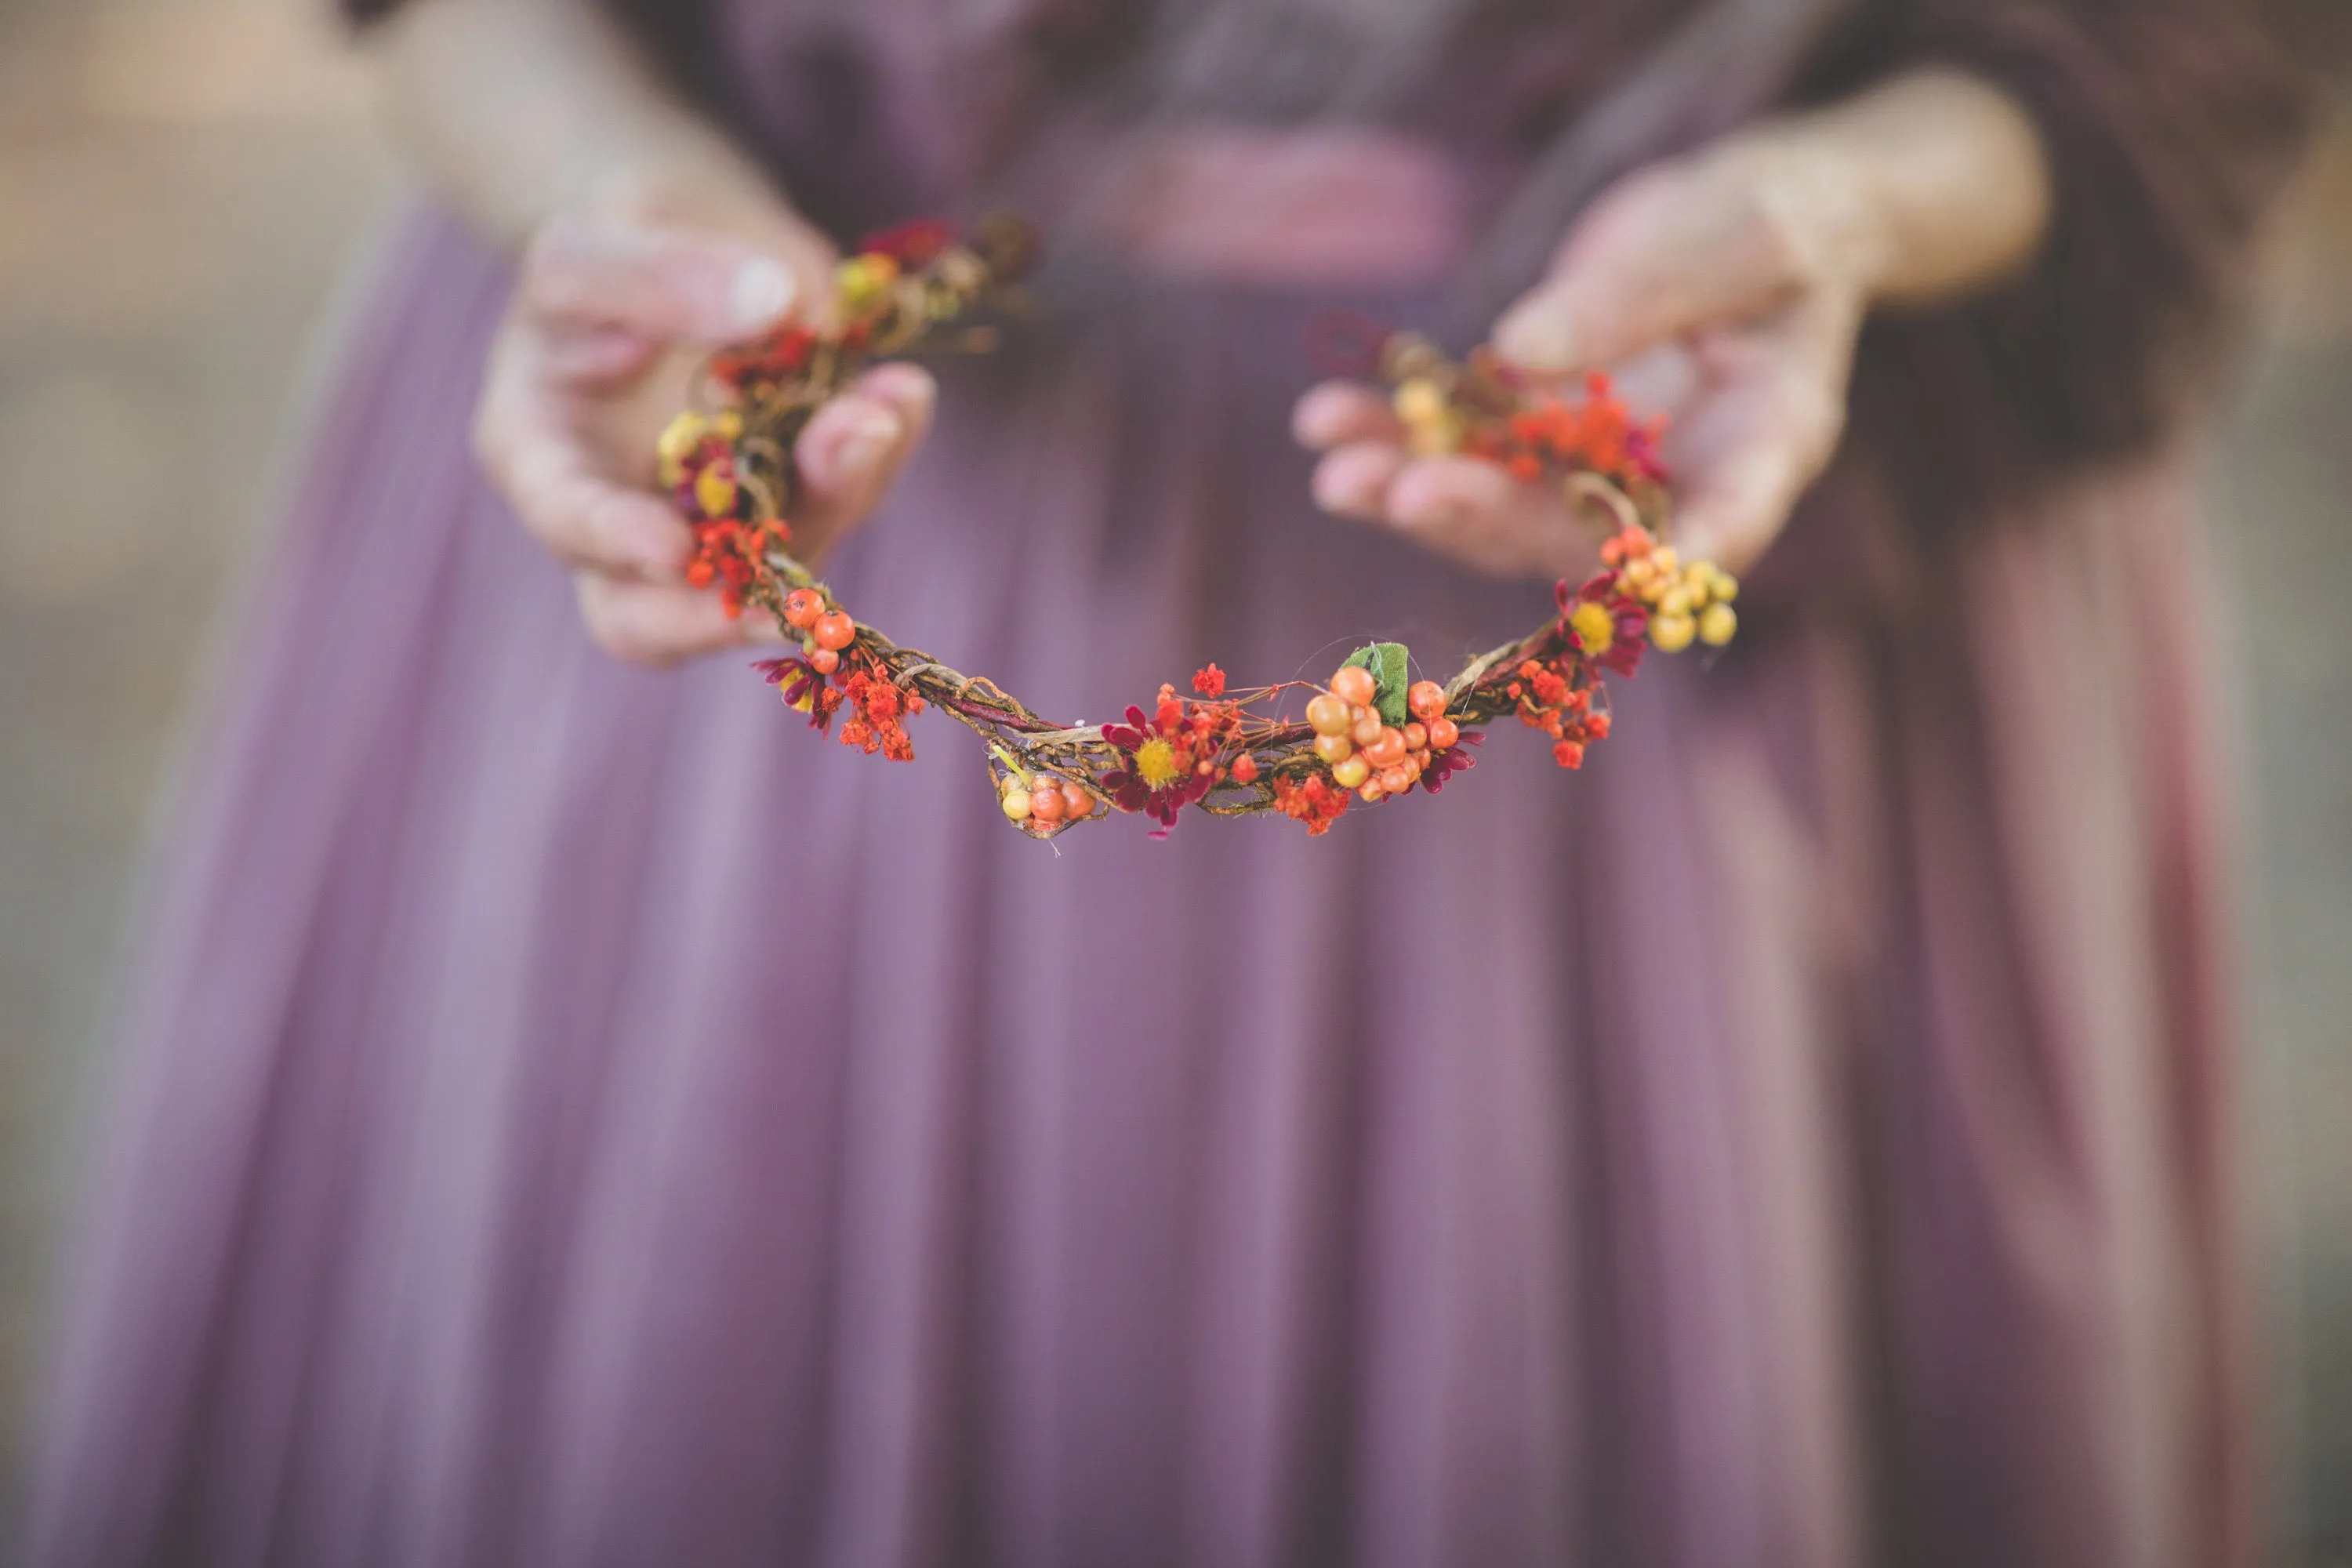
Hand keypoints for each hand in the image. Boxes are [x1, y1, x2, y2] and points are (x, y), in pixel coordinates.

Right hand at [473, 192, 935, 664]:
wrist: (682, 239)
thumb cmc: (608, 248)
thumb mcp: (600, 241)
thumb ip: (660, 277)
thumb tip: (774, 305)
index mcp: (543, 459)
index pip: (571, 528)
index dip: (616, 548)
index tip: (673, 546)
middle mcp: (632, 519)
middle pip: (677, 605)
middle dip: (749, 580)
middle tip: (811, 530)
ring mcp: (726, 522)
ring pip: (787, 553)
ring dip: (843, 488)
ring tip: (883, 405)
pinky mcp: (800, 498)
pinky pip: (845, 493)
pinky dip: (881, 448)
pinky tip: (902, 393)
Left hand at [1296, 134, 1873, 579]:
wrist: (1744, 217)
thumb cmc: (1778, 225)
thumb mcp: (1736, 237)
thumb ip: (1642, 296)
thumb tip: (1521, 353)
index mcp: (1762, 446)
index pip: (1721, 523)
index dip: (1665, 561)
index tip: (1621, 579)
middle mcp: (1670, 484)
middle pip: (1573, 531)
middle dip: (1483, 516)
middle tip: (1404, 495)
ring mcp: (1591, 468)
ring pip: (1498, 504)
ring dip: (1411, 490)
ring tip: (1335, 472)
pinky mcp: (1532, 434)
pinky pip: (1458, 448)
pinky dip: (1391, 437)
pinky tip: (1322, 421)